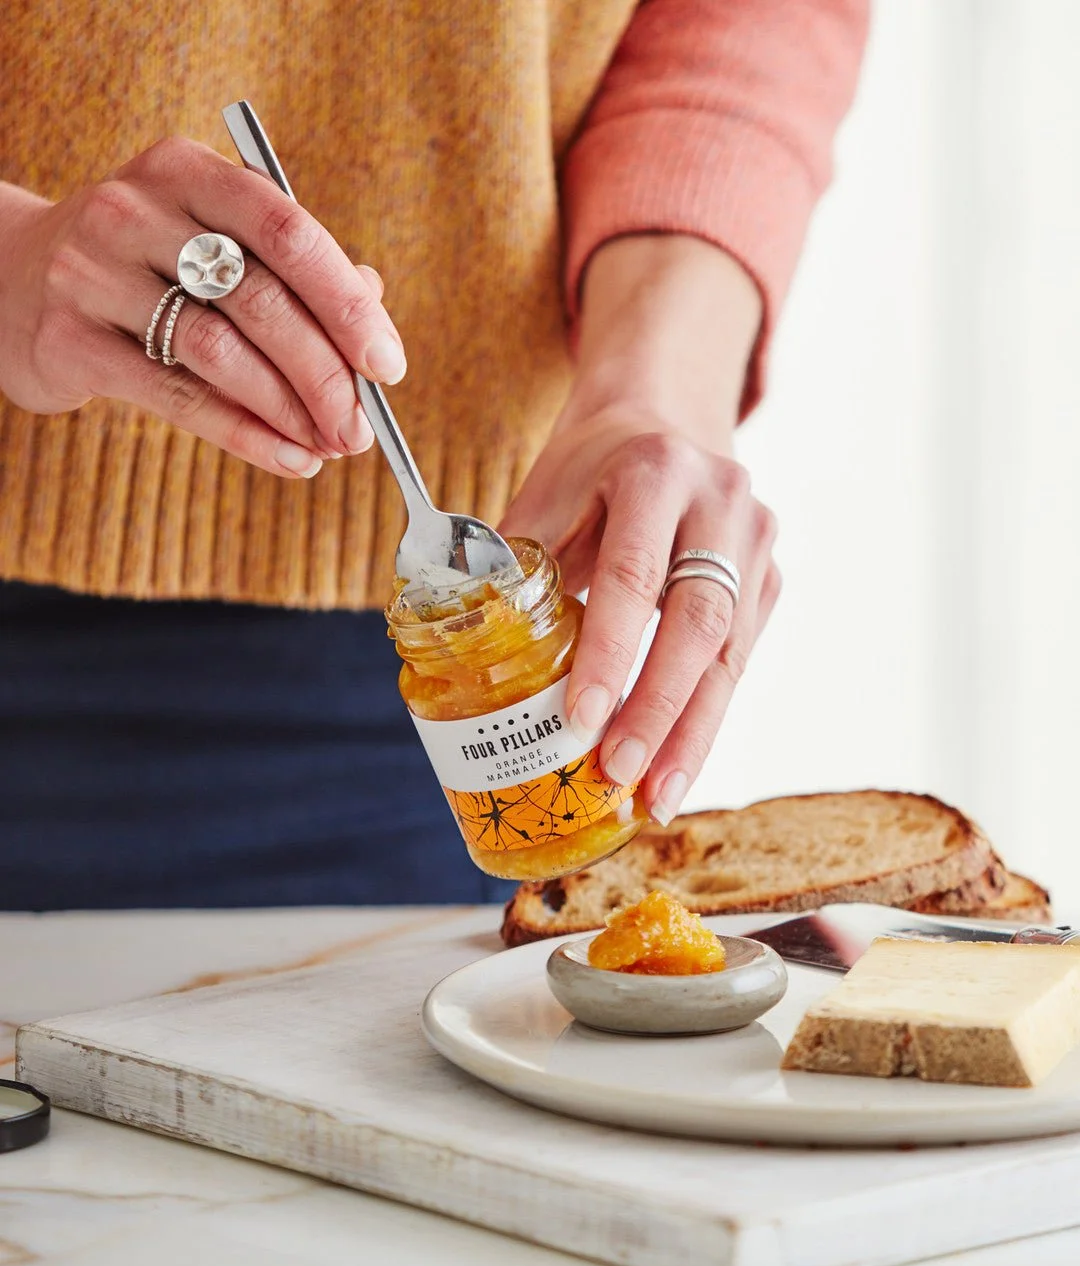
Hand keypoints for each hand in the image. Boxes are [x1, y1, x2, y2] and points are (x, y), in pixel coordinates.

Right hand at [0, 137, 406, 478]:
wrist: (14, 283)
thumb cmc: (147, 269)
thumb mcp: (214, 247)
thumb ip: (292, 273)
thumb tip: (374, 314)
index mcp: (187, 171)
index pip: (288, 231)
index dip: (346, 304)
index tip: (387, 365)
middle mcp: (136, 209)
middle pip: (260, 299)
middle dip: (326, 376)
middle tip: (361, 429)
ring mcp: (92, 271)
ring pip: (220, 352)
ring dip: (290, 412)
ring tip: (329, 448)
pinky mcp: (68, 339)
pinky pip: (177, 398)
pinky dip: (246, 436)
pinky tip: (289, 460)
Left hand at [502, 233, 775, 824]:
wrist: (665, 423)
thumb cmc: (590, 467)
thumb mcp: (544, 495)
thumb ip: (509, 564)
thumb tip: (451, 645)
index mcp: (655, 472)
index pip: (631, 577)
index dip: (607, 654)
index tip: (578, 721)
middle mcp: (722, 503)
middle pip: (698, 624)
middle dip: (658, 711)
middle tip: (619, 776)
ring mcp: (756, 542)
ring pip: (731, 653)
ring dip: (693, 733)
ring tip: (657, 798)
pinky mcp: (770, 578)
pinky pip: (741, 659)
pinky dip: (706, 716)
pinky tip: (676, 764)